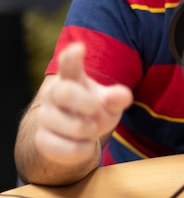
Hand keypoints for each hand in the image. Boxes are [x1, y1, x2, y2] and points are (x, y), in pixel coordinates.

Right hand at [36, 42, 132, 167]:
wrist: (69, 138)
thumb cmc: (91, 111)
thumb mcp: (107, 102)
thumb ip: (115, 98)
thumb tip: (125, 95)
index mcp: (70, 78)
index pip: (67, 63)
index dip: (72, 56)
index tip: (80, 47)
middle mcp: (53, 94)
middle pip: (65, 92)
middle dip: (87, 104)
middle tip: (96, 109)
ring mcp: (45, 117)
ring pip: (72, 126)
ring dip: (90, 131)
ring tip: (91, 129)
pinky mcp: (42, 140)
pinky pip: (68, 149)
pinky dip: (84, 150)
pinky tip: (84, 144)